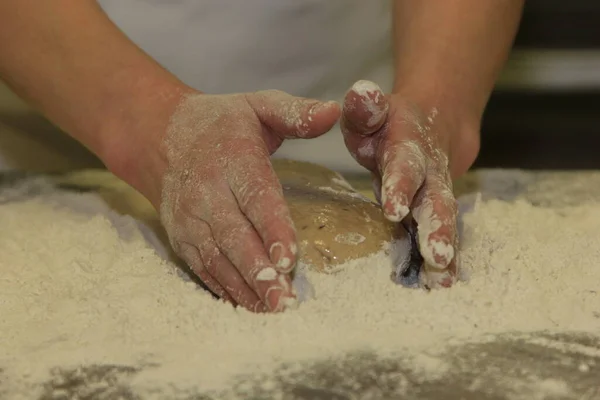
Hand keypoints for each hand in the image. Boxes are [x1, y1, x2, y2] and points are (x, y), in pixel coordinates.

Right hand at [139, 89, 339, 311]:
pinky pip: (203, 267)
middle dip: (259, 271)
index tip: (289, 256)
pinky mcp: (182, 236)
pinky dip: (224, 289)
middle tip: (284, 300)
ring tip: (271, 311)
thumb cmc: (221, 123)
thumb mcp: (258, 105)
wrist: (160, 136)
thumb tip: (333, 111)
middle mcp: (207, 193)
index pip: (256, 198)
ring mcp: (191, 219)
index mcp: (233, 160)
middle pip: (235, 237)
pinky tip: (247, 306)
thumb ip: (295, 112)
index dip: (273, 228)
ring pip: (218, 259)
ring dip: (244, 288)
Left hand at [341, 80, 478, 287]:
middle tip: (436, 255)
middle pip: (436, 199)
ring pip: (444, 221)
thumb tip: (359, 93)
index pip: (404, 165)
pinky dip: (445, 258)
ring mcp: (438, 194)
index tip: (395, 209)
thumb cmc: (389, 124)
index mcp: (408, 146)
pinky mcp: (439, 211)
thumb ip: (365, 107)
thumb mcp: (373, 110)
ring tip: (443, 278)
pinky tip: (442, 282)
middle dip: (436, 227)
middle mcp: (429, 173)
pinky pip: (443, 233)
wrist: (435, 125)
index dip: (400, 186)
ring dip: (445, 248)